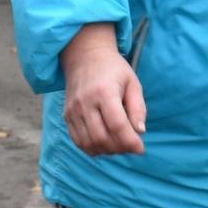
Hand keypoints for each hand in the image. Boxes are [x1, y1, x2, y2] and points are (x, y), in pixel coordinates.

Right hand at [59, 23, 146, 155]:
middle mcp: (85, 103)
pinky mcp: (67, 116)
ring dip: (107, 150)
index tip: (141, 148)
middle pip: (101, 137)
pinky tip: (105, 144)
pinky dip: (92, 148)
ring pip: (88, 142)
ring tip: (119, 145)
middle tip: (131, 146)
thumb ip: (138, 107)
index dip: (130, 141)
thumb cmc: (114, 70)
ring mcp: (73, 110)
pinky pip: (78, 140)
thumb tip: (140, 131)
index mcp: (104, 92)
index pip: (117, 125)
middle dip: (119, 148)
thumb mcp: (132, 82)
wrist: (85, 57)